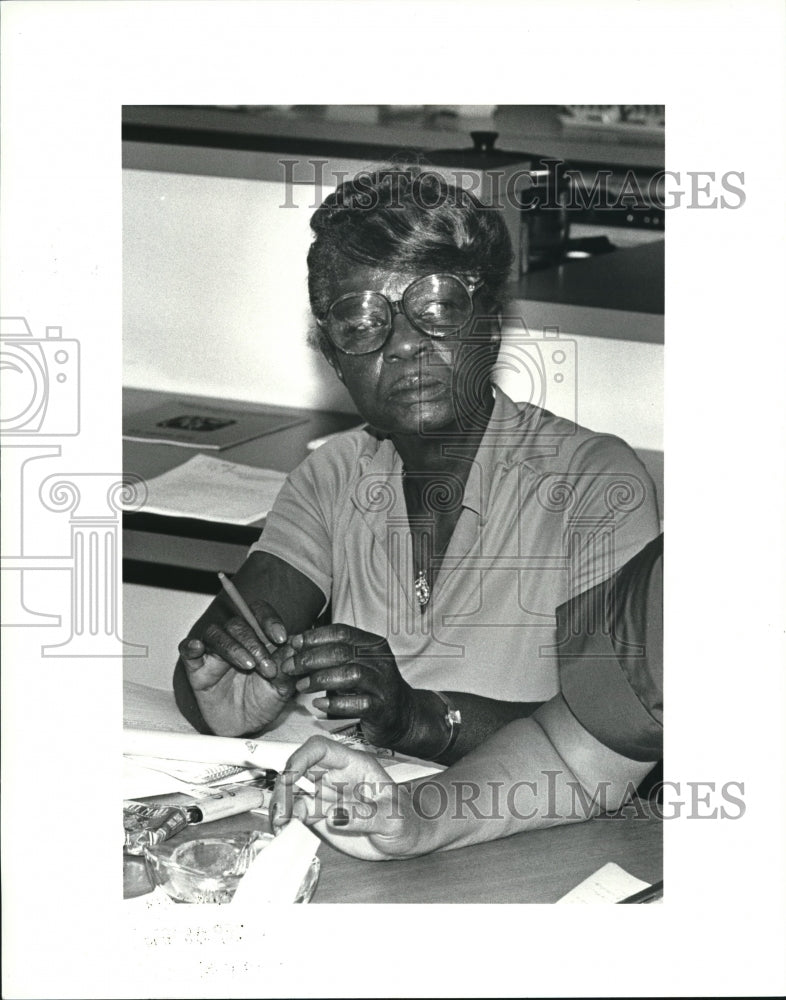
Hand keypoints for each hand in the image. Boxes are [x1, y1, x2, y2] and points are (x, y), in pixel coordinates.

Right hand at [178, 599, 295, 735]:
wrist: (245, 728)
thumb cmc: (262, 702)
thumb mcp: (282, 687)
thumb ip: (287, 665)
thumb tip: (297, 644)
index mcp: (258, 637)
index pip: (259, 613)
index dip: (269, 620)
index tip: (281, 638)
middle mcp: (235, 640)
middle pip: (238, 625)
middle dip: (255, 644)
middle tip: (268, 668)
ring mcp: (214, 652)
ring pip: (216, 634)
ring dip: (232, 647)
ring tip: (248, 666)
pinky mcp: (196, 668)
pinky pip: (188, 649)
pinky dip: (191, 646)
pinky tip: (197, 648)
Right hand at [269, 736, 419, 860]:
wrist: (408, 839)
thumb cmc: (407, 821)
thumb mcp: (392, 819)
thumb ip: (365, 816)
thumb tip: (333, 815)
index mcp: (354, 765)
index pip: (320, 749)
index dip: (300, 758)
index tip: (288, 778)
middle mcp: (335, 776)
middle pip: (299, 769)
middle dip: (284, 787)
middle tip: (280, 813)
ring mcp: (326, 796)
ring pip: (294, 792)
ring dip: (281, 806)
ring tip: (279, 826)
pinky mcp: (321, 815)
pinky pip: (297, 813)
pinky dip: (286, 821)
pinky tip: (284, 831)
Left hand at [278, 624, 415, 747]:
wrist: (402, 716)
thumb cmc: (370, 688)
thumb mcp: (355, 664)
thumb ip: (332, 654)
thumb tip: (296, 644)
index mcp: (373, 645)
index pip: (342, 632)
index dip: (315, 637)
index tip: (294, 643)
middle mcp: (380, 661)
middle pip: (342, 652)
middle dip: (310, 659)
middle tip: (290, 667)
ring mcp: (383, 685)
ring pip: (351, 675)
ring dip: (320, 679)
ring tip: (301, 686)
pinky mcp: (382, 708)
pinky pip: (358, 704)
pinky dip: (335, 704)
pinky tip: (318, 704)